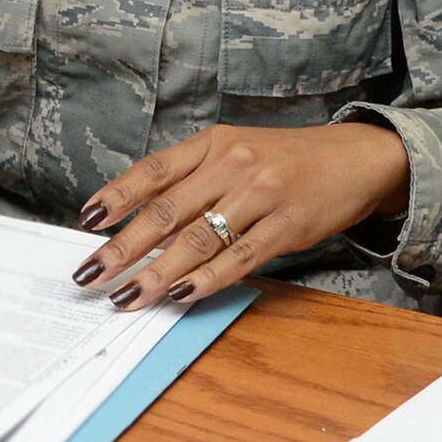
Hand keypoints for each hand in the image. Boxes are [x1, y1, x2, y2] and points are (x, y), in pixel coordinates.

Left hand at [72, 122, 409, 309]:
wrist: (355, 158)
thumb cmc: (284, 160)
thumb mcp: (234, 154)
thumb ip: (192, 183)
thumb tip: (144, 227)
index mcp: (211, 145)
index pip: (153, 171)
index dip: (116, 196)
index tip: (86, 221)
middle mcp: (231, 165)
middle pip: (166, 211)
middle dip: (123, 247)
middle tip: (92, 274)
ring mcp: (261, 195)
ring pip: (198, 240)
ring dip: (157, 273)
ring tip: (126, 296)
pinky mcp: (288, 226)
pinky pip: (240, 258)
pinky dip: (206, 280)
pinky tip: (180, 295)